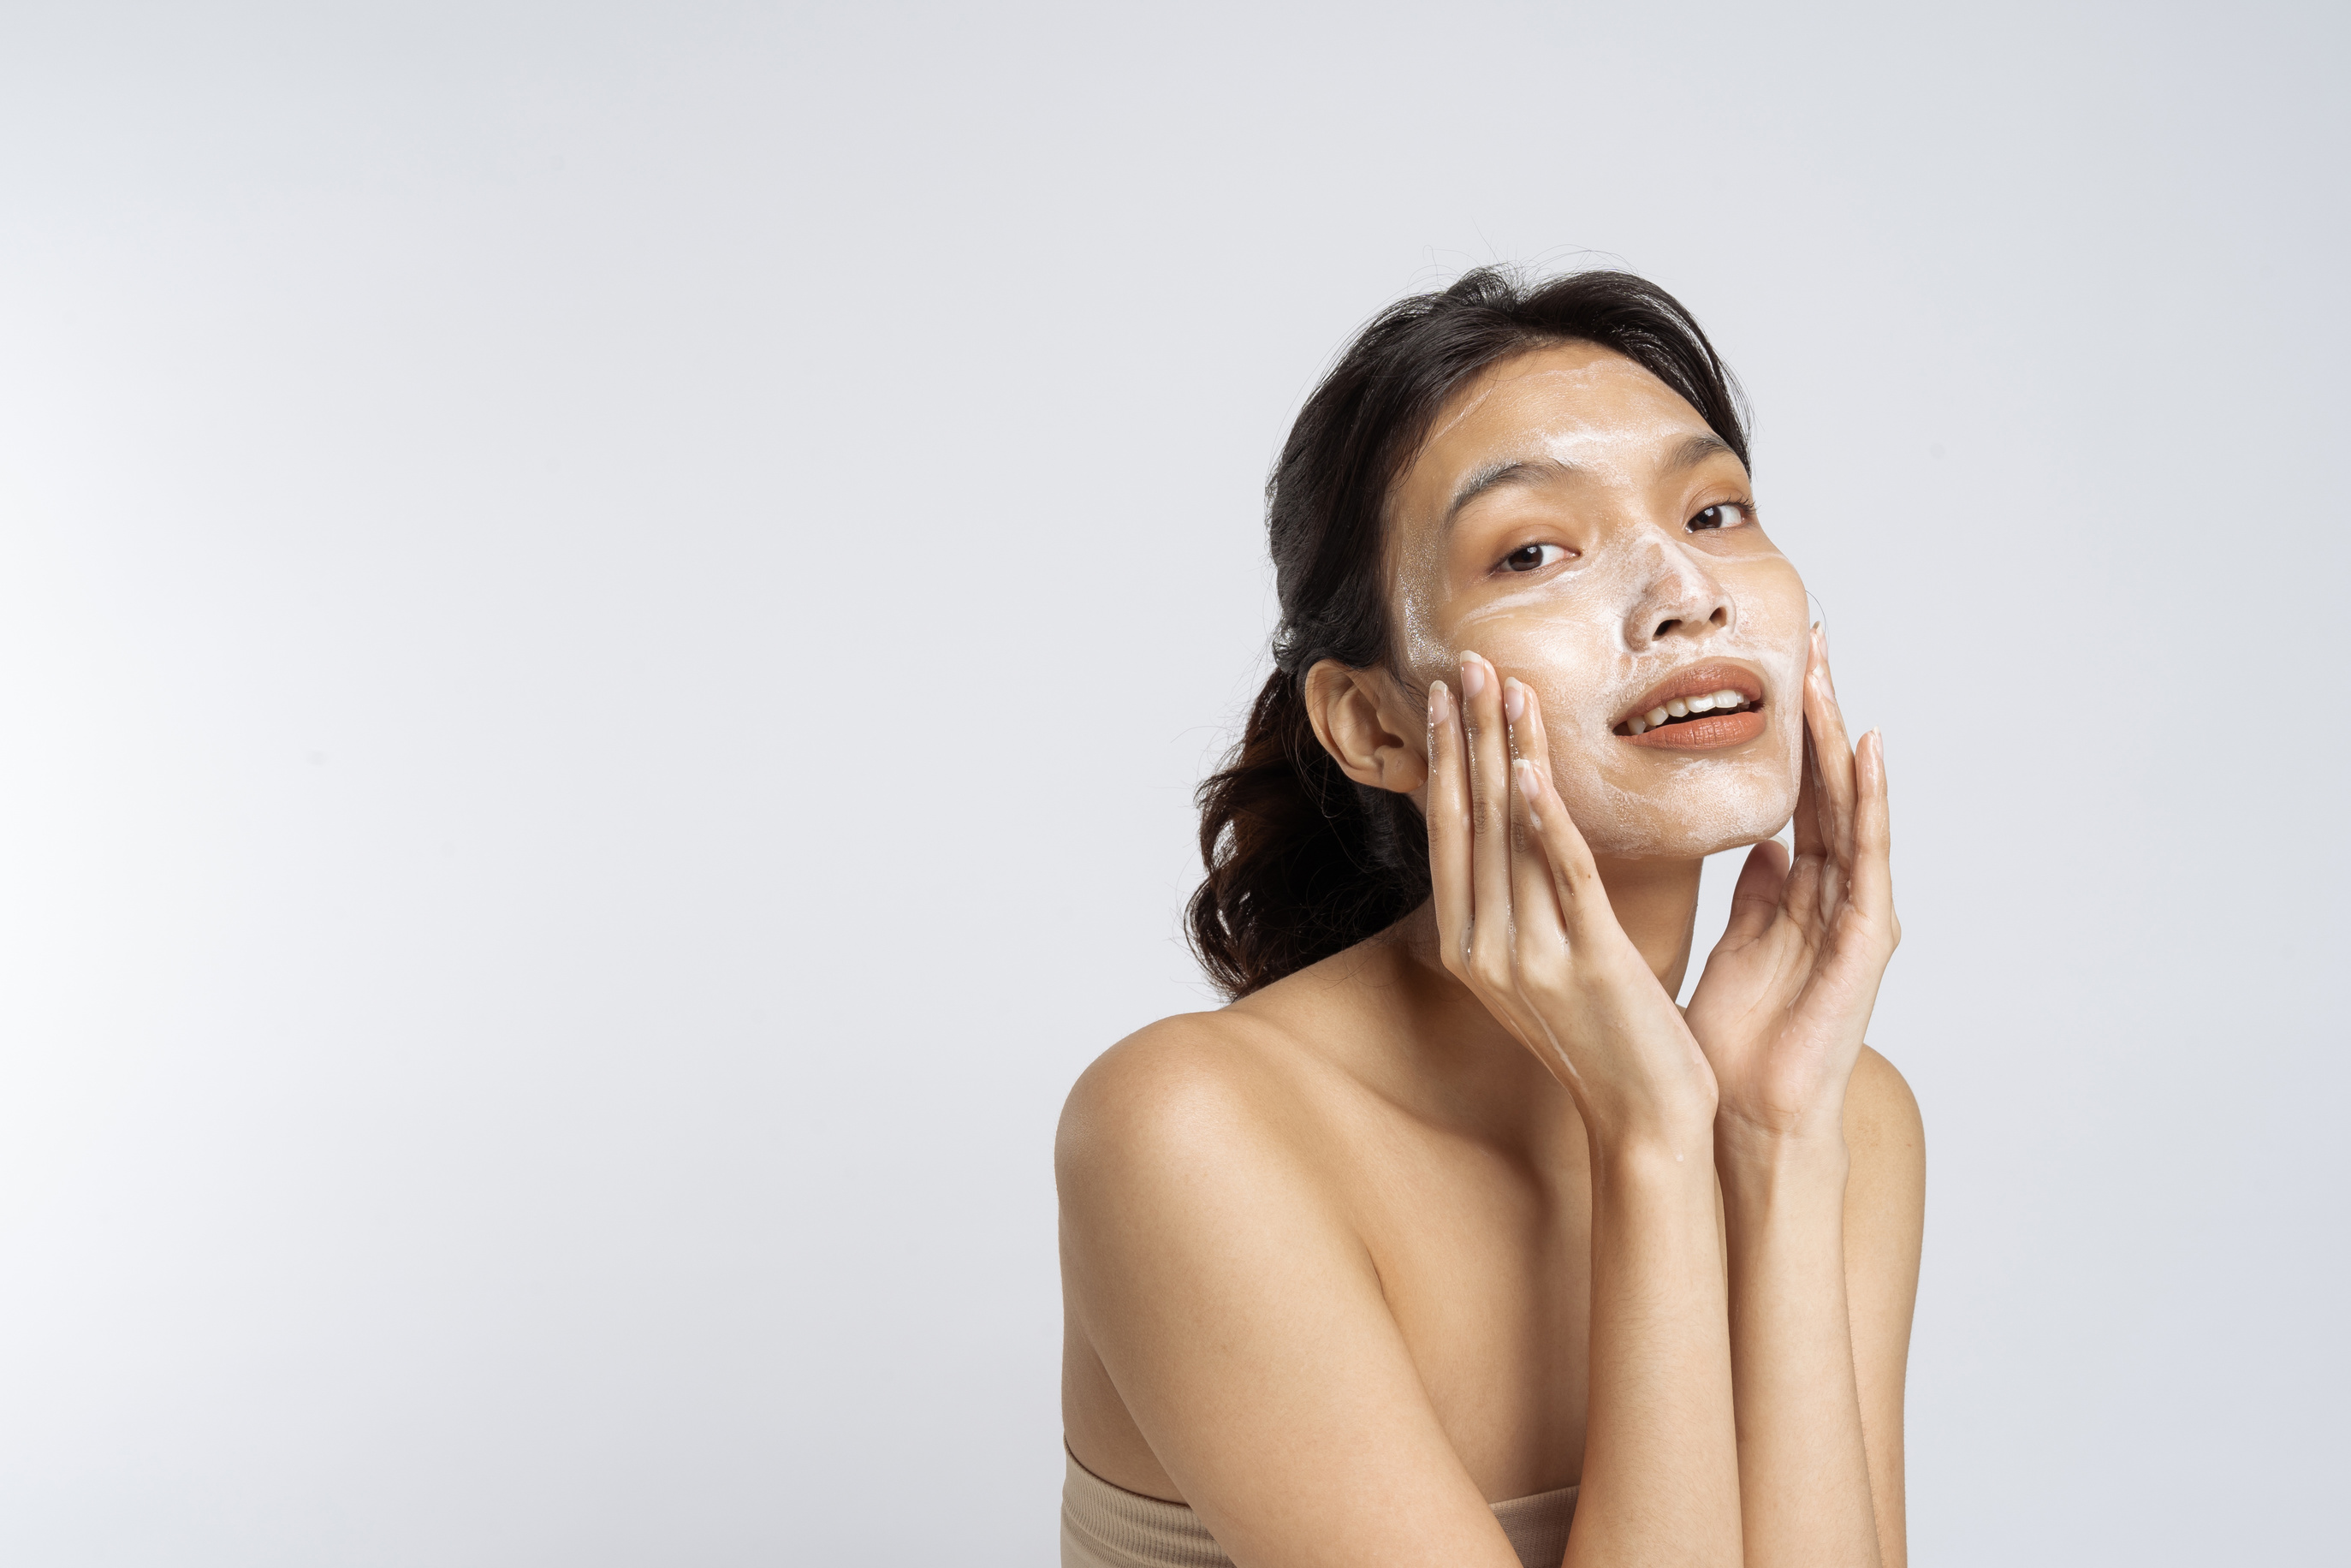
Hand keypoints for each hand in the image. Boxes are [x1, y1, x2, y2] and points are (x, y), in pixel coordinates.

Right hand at [1427, 651, 1718, 1147]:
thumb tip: (1522, 834)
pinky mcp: (1586, 962)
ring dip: (1502, 752)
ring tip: (1502, 686)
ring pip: (1508, 835)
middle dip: (1464, 737)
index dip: (1443, 762)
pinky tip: (1526, 767)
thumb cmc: (1608, 1042)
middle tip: (1464, 663)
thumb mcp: (1548, 967)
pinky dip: (1540, 817)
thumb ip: (1526, 906)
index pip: (1449, 836)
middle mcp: (1485, 951)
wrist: (1645, 1124)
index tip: (1442, 696)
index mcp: (1471, 950)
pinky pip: (1557, 875)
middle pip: (1468, 823)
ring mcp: (1529, 959)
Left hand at [1683, 627, 1898, 1150]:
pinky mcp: (1866, 939)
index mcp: (1802, 890)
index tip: (1778, 662)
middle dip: (1820, 710)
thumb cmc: (1737, 1039)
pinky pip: (1865, 855)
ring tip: (1828, 669)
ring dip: (1838, 736)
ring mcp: (1857, 912)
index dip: (1790, 730)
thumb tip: (1759, 839)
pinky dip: (1866, 800)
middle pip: (1828, 783)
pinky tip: (1862, 751)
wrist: (1747, 1114)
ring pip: (1849, 804)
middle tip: (1811, 634)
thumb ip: (1755, 890)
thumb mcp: (1739, 942)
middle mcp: (1837, 893)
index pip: (1799, 791)